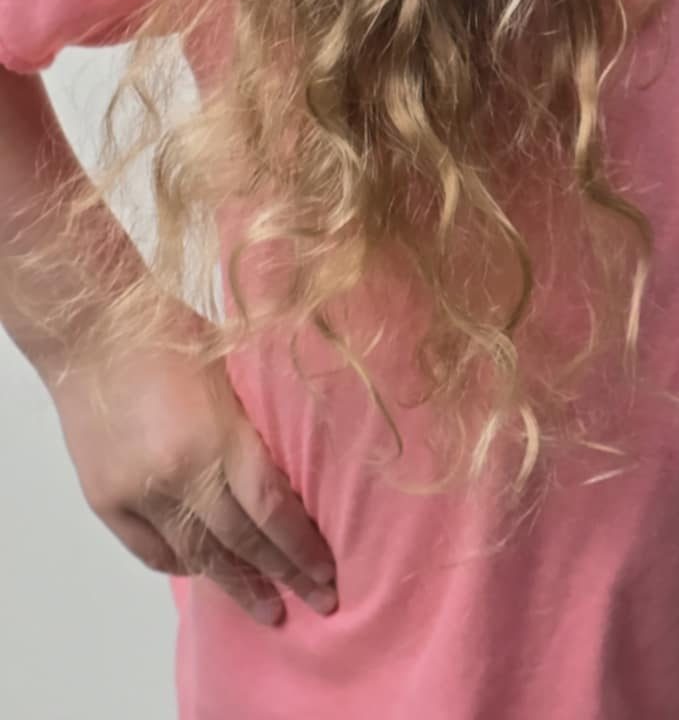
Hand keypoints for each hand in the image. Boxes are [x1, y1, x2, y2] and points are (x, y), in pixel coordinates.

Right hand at [45, 310, 337, 627]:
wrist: (93, 328)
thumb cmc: (170, 331)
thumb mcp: (233, 369)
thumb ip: (256, 424)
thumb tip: (296, 464)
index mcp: (217, 437)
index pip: (271, 510)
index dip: (302, 548)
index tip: (329, 573)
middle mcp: (177, 476)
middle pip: (240, 543)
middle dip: (282, 576)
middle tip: (318, 602)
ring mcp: (138, 494)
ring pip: (196, 555)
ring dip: (235, 583)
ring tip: (267, 607)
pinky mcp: (106, 501)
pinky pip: (152, 550)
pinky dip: (183, 563)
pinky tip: (208, 571)